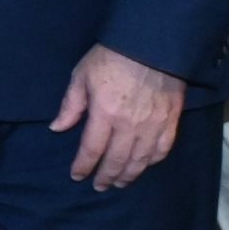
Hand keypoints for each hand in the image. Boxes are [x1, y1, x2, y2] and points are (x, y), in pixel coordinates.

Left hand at [51, 43, 184, 190]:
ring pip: (140, 159)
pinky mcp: (171, 119)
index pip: (92, 149)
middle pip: (117, 159)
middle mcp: (129, 124)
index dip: (84, 166)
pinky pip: (163, 148)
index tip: (77, 175)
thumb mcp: (82, 76)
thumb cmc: (111, 57)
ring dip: (129, 174)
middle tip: (100, 186)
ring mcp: (153, 124)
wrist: (152, 43)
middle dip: (106, 176)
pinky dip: (152, 161)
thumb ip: (71, 105)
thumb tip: (57, 128)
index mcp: (104, 113)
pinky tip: (144, 165)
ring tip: (119, 183)